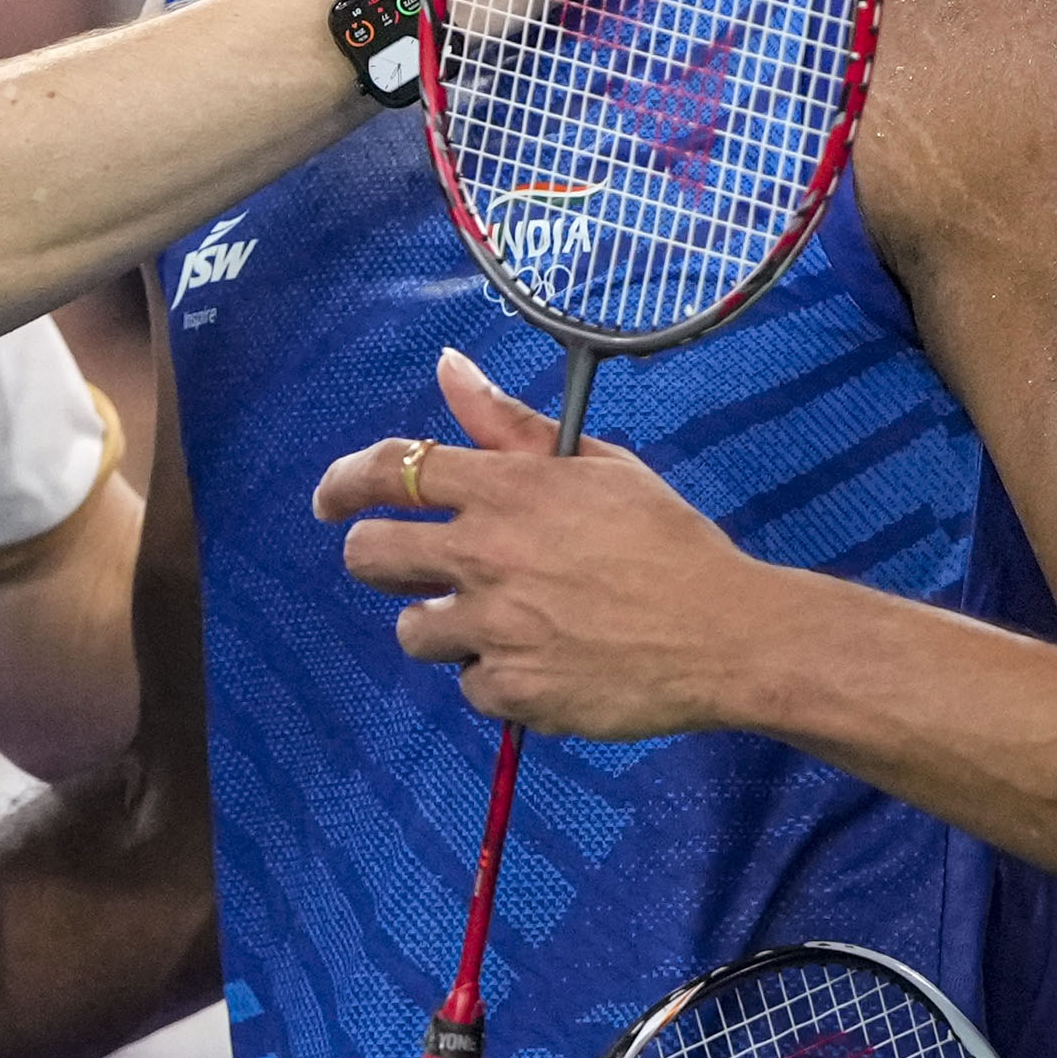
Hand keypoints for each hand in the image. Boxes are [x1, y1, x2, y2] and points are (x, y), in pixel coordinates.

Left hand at [315, 345, 755, 736]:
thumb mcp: (597, 466)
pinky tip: (546, 661)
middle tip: (408, 568)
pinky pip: (468, 685)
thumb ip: (510, 424)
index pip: (390, 471)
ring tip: (504, 620)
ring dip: (443, 625)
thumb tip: (447, 367)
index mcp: (507, 489)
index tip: (330, 499)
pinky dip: (496, 677)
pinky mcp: (509, 690)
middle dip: (376, 557)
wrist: (725, 634)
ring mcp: (493, 627)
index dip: (344, 482)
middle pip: (369, 555)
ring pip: (412, 630)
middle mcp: (486, 554)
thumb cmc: (668, 542)